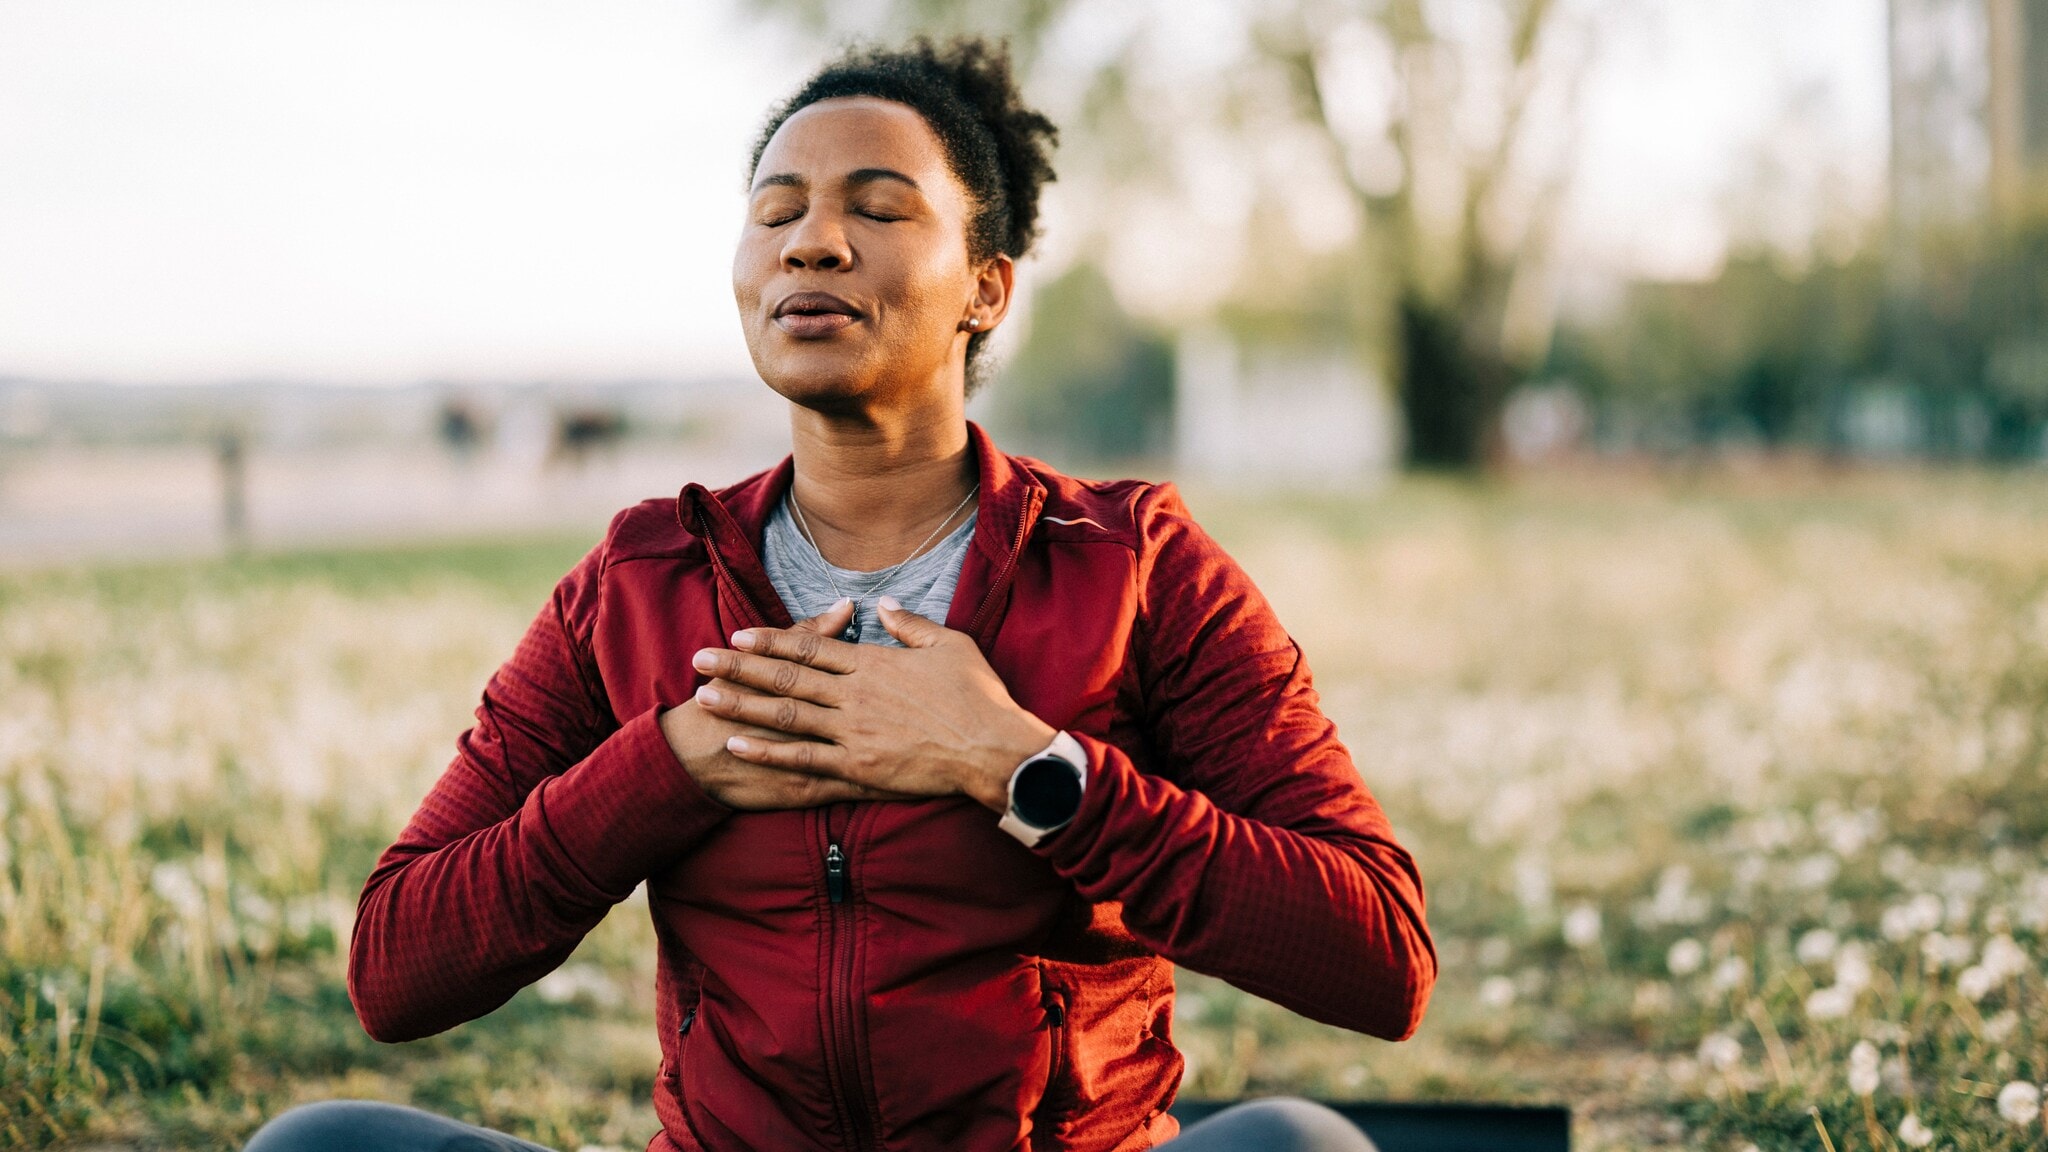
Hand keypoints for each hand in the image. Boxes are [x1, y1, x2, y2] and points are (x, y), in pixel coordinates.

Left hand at [688, 596, 1055, 813]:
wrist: (993, 747)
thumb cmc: (978, 696)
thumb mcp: (950, 645)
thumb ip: (910, 624)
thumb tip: (883, 604)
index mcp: (872, 663)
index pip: (810, 646)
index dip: (771, 640)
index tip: (739, 635)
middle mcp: (853, 694)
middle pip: (785, 675)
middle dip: (738, 667)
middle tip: (699, 659)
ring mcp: (852, 731)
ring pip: (785, 713)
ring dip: (741, 704)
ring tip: (705, 698)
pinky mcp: (857, 767)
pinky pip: (803, 758)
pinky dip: (767, 751)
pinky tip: (737, 745)